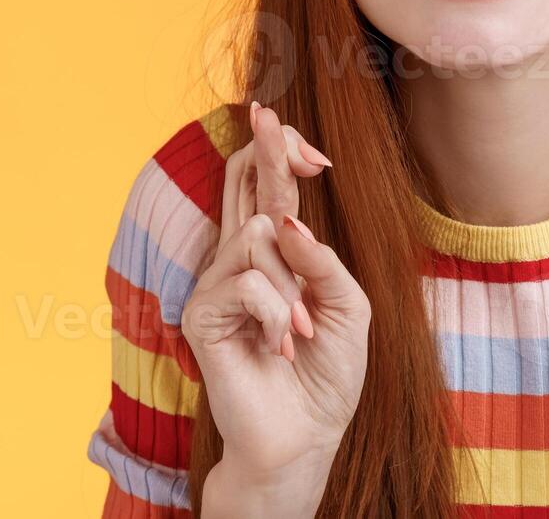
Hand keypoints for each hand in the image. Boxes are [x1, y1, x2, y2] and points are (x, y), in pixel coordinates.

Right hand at [185, 103, 368, 517]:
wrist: (305, 436)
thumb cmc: (327, 374)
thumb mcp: (348, 307)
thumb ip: (322, 260)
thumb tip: (286, 220)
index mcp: (275, 255)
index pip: (265, 188)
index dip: (280, 155)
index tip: (313, 150)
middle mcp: (239, 260)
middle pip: (241, 181)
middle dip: (262, 147)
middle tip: (267, 111)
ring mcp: (216, 284)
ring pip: (256, 238)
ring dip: (291, 287)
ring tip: (302, 334)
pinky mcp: (200, 314)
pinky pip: (246, 283)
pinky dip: (276, 314)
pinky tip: (282, 347)